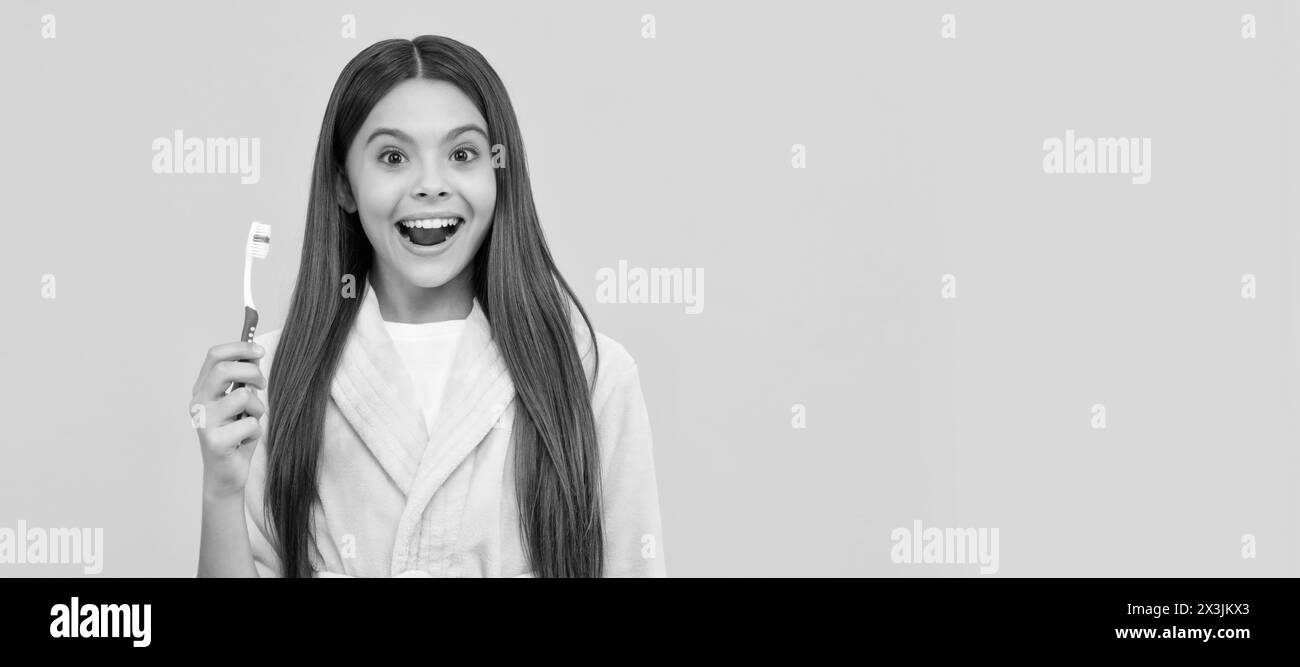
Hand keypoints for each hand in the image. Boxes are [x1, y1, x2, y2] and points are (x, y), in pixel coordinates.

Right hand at [190, 341, 266, 500]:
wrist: (226, 474)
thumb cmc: (236, 434)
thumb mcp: (239, 403)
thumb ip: (242, 380)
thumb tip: (255, 353)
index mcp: (202, 390)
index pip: (214, 356)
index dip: (239, 348)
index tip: (260, 351)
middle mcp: (198, 403)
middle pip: (224, 369)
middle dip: (253, 373)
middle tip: (262, 385)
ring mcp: (204, 422)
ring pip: (243, 396)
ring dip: (257, 408)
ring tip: (251, 421)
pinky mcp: (214, 442)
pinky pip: (250, 424)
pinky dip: (256, 432)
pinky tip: (245, 441)